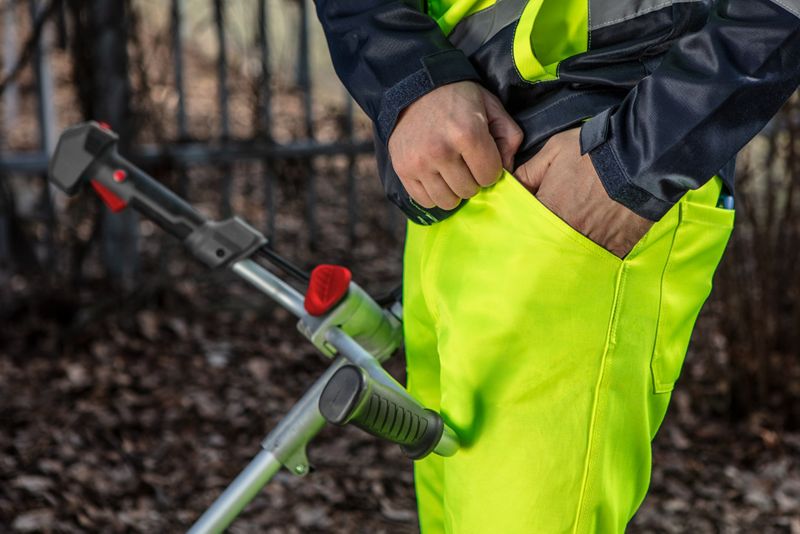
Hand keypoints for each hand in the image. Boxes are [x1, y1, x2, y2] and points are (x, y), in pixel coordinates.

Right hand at [388, 81, 522, 209]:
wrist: (416, 87)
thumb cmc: (459, 99)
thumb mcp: (492, 107)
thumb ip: (509, 138)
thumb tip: (507, 171)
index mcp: (467, 133)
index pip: (489, 177)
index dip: (490, 169)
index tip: (482, 158)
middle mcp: (441, 150)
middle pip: (468, 190)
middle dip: (472, 180)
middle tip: (465, 164)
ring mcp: (419, 162)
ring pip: (447, 201)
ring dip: (453, 190)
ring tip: (451, 172)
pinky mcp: (402, 169)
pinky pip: (424, 201)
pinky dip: (433, 194)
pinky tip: (436, 177)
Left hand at [514, 128, 652, 257]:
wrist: (642, 157)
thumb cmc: (595, 150)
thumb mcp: (553, 151)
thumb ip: (527, 173)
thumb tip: (509, 186)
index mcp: (548, 210)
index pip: (523, 226)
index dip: (522, 224)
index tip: (525, 222)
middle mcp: (567, 232)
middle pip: (545, 247)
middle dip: (541, 242)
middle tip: (540, 240)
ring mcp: (593, 242)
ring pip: (570, 256)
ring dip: (565, 251)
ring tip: (567, 243)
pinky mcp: (616, 248)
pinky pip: (598, 259)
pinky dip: (593, 254)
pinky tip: (591, 246)